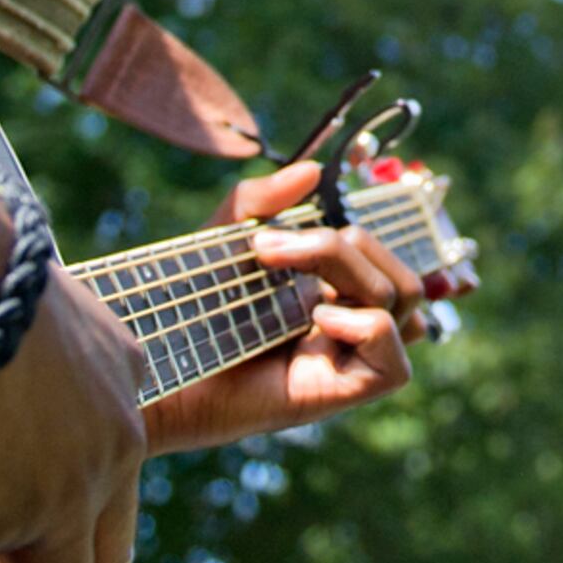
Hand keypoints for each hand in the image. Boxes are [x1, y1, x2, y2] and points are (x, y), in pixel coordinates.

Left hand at [141, 160, 422, 454]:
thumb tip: (314, 170)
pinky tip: (316, 319)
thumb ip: (261, 199)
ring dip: (352, 271)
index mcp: (331, 289)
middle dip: (341, 245)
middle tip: (270, 251)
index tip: (307, 230)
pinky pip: (397, 361)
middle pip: (395, 269)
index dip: (374, 237)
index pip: (386, 256)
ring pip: (402, 298)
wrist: (160, 358)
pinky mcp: (344, 392)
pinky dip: (367, 325)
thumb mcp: (225, 237)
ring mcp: (349, 358)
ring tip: (291, 281)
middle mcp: (348, 323)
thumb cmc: (189, 306)